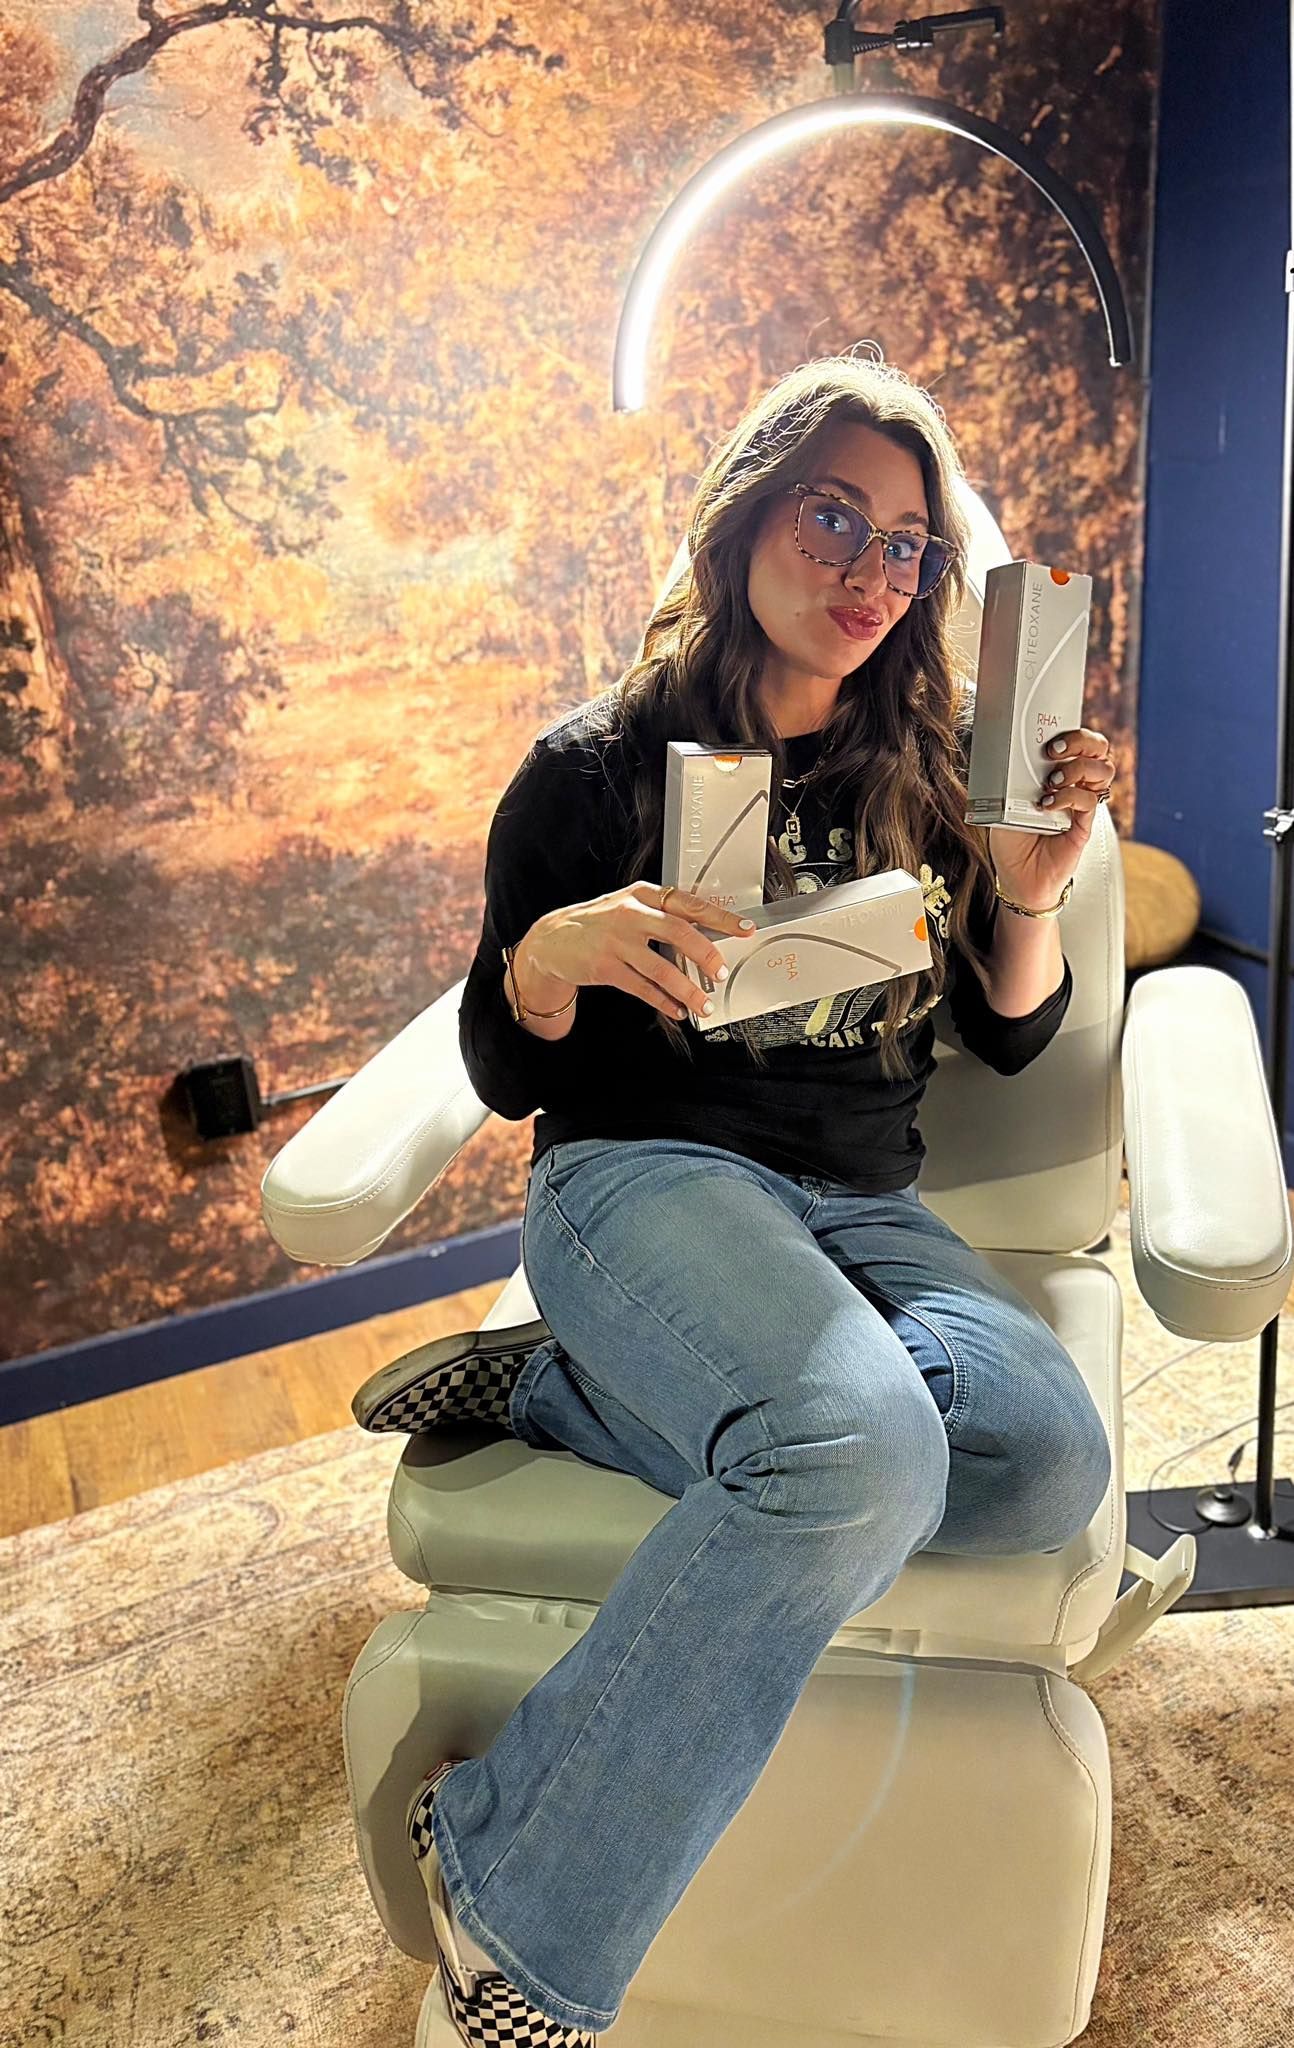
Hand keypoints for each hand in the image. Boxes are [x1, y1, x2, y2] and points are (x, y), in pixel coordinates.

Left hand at [987, 727, 1117, 912]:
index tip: (1048, 735)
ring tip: (1050, 782)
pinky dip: (1070, 796)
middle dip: (1081, 740)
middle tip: (1054, 751)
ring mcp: (1082, 803)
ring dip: (1076, 768)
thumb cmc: (1011, 840)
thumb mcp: (1001, 805)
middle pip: (1099, 748)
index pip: (1078, 741)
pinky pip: (1089, 799)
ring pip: (1102, 769)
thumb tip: (1000, 757)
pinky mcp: (1084, 824)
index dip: (1072, 731)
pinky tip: (1048, 805)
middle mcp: (1075, 784)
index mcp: (1058, 772)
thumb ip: (1006, 782)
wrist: (1018, 878)